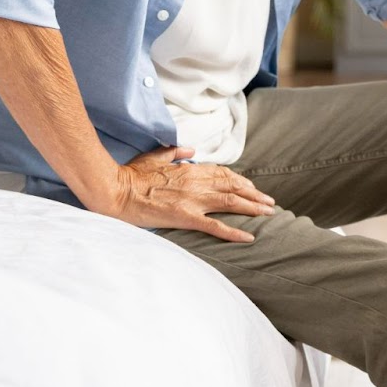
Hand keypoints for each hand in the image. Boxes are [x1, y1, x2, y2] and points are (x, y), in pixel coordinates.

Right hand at [91, 146, 275, 243]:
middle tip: (270, 202)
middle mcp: (197, 183)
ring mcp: (193, 200)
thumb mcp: (155, 156)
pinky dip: (234, 232)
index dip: (241, 181)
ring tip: (268, 213)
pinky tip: (249, 237)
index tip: (252, 188)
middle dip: (255, 195)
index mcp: (190, 170)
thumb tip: (189, 149)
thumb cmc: (132, 175)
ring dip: (253, 208)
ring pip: (231, 203)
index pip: (223, 174)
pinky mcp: (186, 217)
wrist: (116, 190)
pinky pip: (215, 227)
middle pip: (233, 188)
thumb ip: (175, 152)